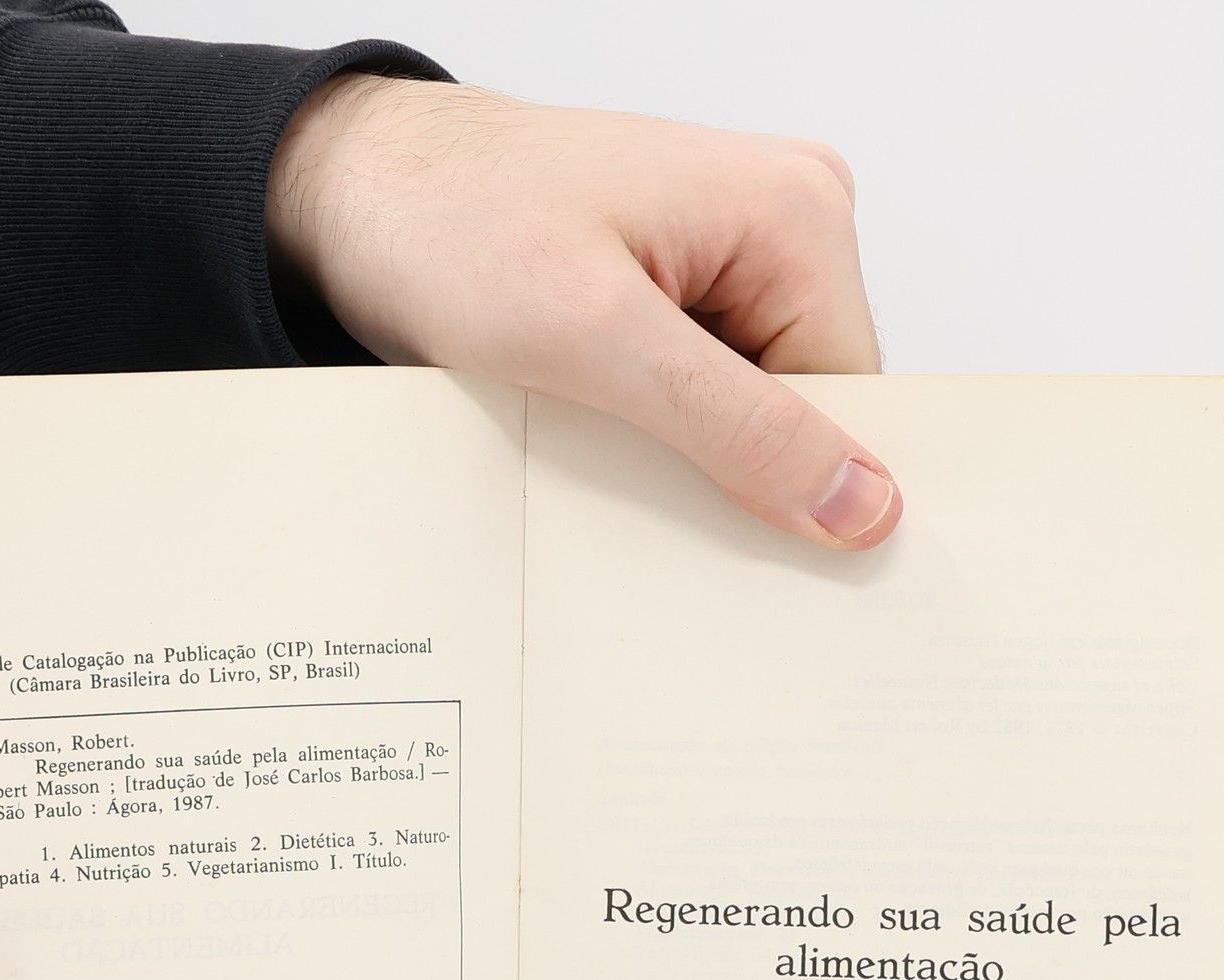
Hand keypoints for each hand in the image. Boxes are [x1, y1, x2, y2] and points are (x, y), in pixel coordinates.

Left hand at [268, 79, 899, 550]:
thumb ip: (736, 425)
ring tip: (605, 444)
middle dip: (738, 470)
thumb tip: (861, 503)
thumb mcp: (595, 342)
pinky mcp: (683, 284)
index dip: (800, 485)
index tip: (733, 544)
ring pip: (755, 410)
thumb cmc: (452, 228)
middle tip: (639, 484)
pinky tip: (602, 431)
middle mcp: (784, 221)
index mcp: (797, 214)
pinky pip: (707, 390)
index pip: (856, 403)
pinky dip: (659, 431)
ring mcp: (734, 251)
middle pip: (811, 408)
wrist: (362, 192)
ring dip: (689, 454)